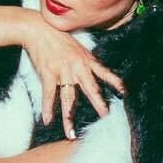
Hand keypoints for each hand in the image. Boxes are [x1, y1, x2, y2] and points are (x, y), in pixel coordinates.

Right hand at [21, 13, 123, 139]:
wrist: (38, 28)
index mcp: (86, 60)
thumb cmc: (57, 36)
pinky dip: (47, 108)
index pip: (104, 73)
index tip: (125, 93)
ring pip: (68, 98)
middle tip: (105, 118)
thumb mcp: (77, 46)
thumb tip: (93, 70)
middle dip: (99, 105)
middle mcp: (77, 67)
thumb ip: (85, 60)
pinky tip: (47, 121)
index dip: (115, 82)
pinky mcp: (48, 73)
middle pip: (90, 89)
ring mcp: (63, 71)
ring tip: (71, 134)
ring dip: (69, 118)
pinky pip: (49, 94)